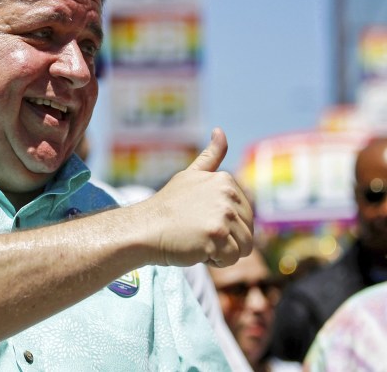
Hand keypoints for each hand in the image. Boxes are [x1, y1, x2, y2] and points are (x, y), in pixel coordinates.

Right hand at [138, 127, 253, 266]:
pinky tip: (196, 250)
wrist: (144, 229)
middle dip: (226, 239)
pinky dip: (216, 261)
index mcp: (224, 180)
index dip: (224, 224)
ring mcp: (222, 214)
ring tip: (198, 240)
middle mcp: (226, 194)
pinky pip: (232, 259)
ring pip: (244, 247)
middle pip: (248, 232)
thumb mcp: (189, 176)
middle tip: (197, 232)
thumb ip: (210, 157)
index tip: (199, 218)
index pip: (245, 216)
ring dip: (222, 252)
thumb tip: (220, 130)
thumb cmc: (167, 208)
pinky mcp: (217, 235)